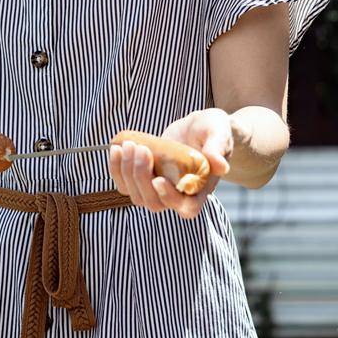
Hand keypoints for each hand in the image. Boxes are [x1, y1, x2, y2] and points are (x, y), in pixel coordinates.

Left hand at [108, 109, 231, 219]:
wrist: (198, 128)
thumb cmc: (213, 131)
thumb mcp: (219, 133)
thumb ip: (218, 148)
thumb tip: (220, 166)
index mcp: (200, 190)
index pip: (187, 209)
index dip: (170, 199)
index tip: (159, 179)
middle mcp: (179, 195)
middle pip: (155, 203)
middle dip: (142, 178)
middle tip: (140, 149)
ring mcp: (159, 189)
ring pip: (137, 196)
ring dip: (127, 172)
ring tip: (129, 145)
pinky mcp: (145, 179)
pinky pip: (125, 184)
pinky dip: (117, 169)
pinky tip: (116, 149)